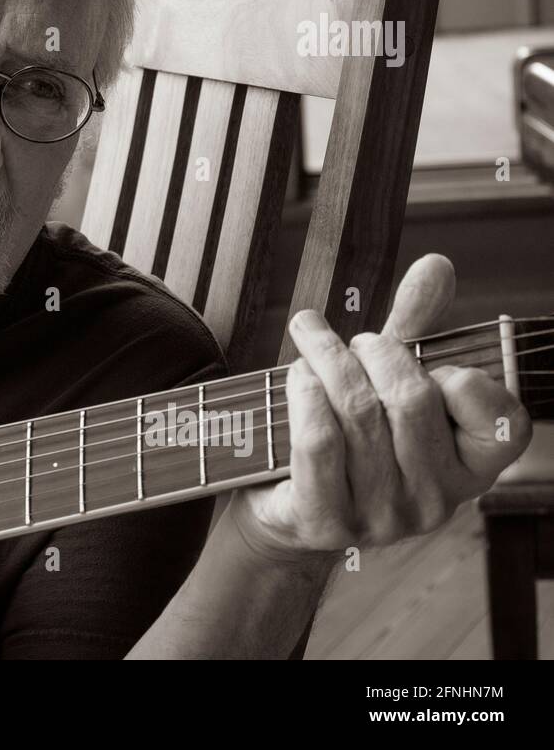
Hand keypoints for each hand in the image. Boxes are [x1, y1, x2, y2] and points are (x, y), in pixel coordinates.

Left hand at [228, 254, 531, 562]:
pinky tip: (297, 376)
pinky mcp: (328, 522)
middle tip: (348, 339)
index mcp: (470, 468)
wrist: (283, 504)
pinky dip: (304, 396)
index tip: (414, 356)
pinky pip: (319, 443)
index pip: (504, 420)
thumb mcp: (384, 380)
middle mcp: (436, 500)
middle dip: (373, 351)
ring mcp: (384, 518)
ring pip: (359, 414)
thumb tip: (436, 265)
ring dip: (327, 363)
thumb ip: (415, 327)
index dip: (461, 377)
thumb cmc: (346, 434)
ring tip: (311, 343)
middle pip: (412, 399)